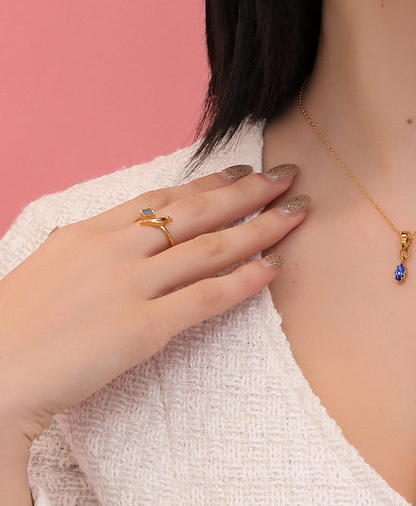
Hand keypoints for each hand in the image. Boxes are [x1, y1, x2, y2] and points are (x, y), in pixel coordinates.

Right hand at [0, 165, 308, 447]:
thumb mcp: (48, 272)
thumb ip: (86, 256)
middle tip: (286, 176)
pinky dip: (246, 280)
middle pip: (196, 211)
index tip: (240, 172)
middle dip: (248, 191)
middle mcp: (114, 249)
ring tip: (296, 212)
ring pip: (211, 247)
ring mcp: (130, 286)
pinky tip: (273, 268)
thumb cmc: (10, 333)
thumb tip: (113, 250)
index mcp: (87, 233)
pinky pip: (206, 297)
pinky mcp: (141, 329)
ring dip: (261, 226)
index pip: (161, 198)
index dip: (207, 183)